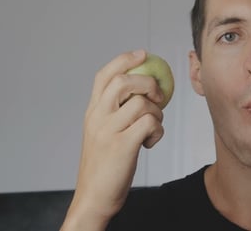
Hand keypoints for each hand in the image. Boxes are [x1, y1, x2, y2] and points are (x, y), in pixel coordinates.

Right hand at [61, 50, 164, 229]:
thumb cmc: (104, 165)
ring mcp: (108, 130)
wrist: (94, 196)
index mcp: (92, 112)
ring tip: (153, 128)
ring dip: (157, 113)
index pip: (104, 75)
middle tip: (157, 96)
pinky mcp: (123, 145)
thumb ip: (114, 113)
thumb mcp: (102, 133)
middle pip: (123, 81)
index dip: (124, 59)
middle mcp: (97, 117)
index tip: (142, 53)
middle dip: (147, 83)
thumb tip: (142, 94)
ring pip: (142, 103)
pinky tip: (151, 142)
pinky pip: (150, 123)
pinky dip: (158, 130)